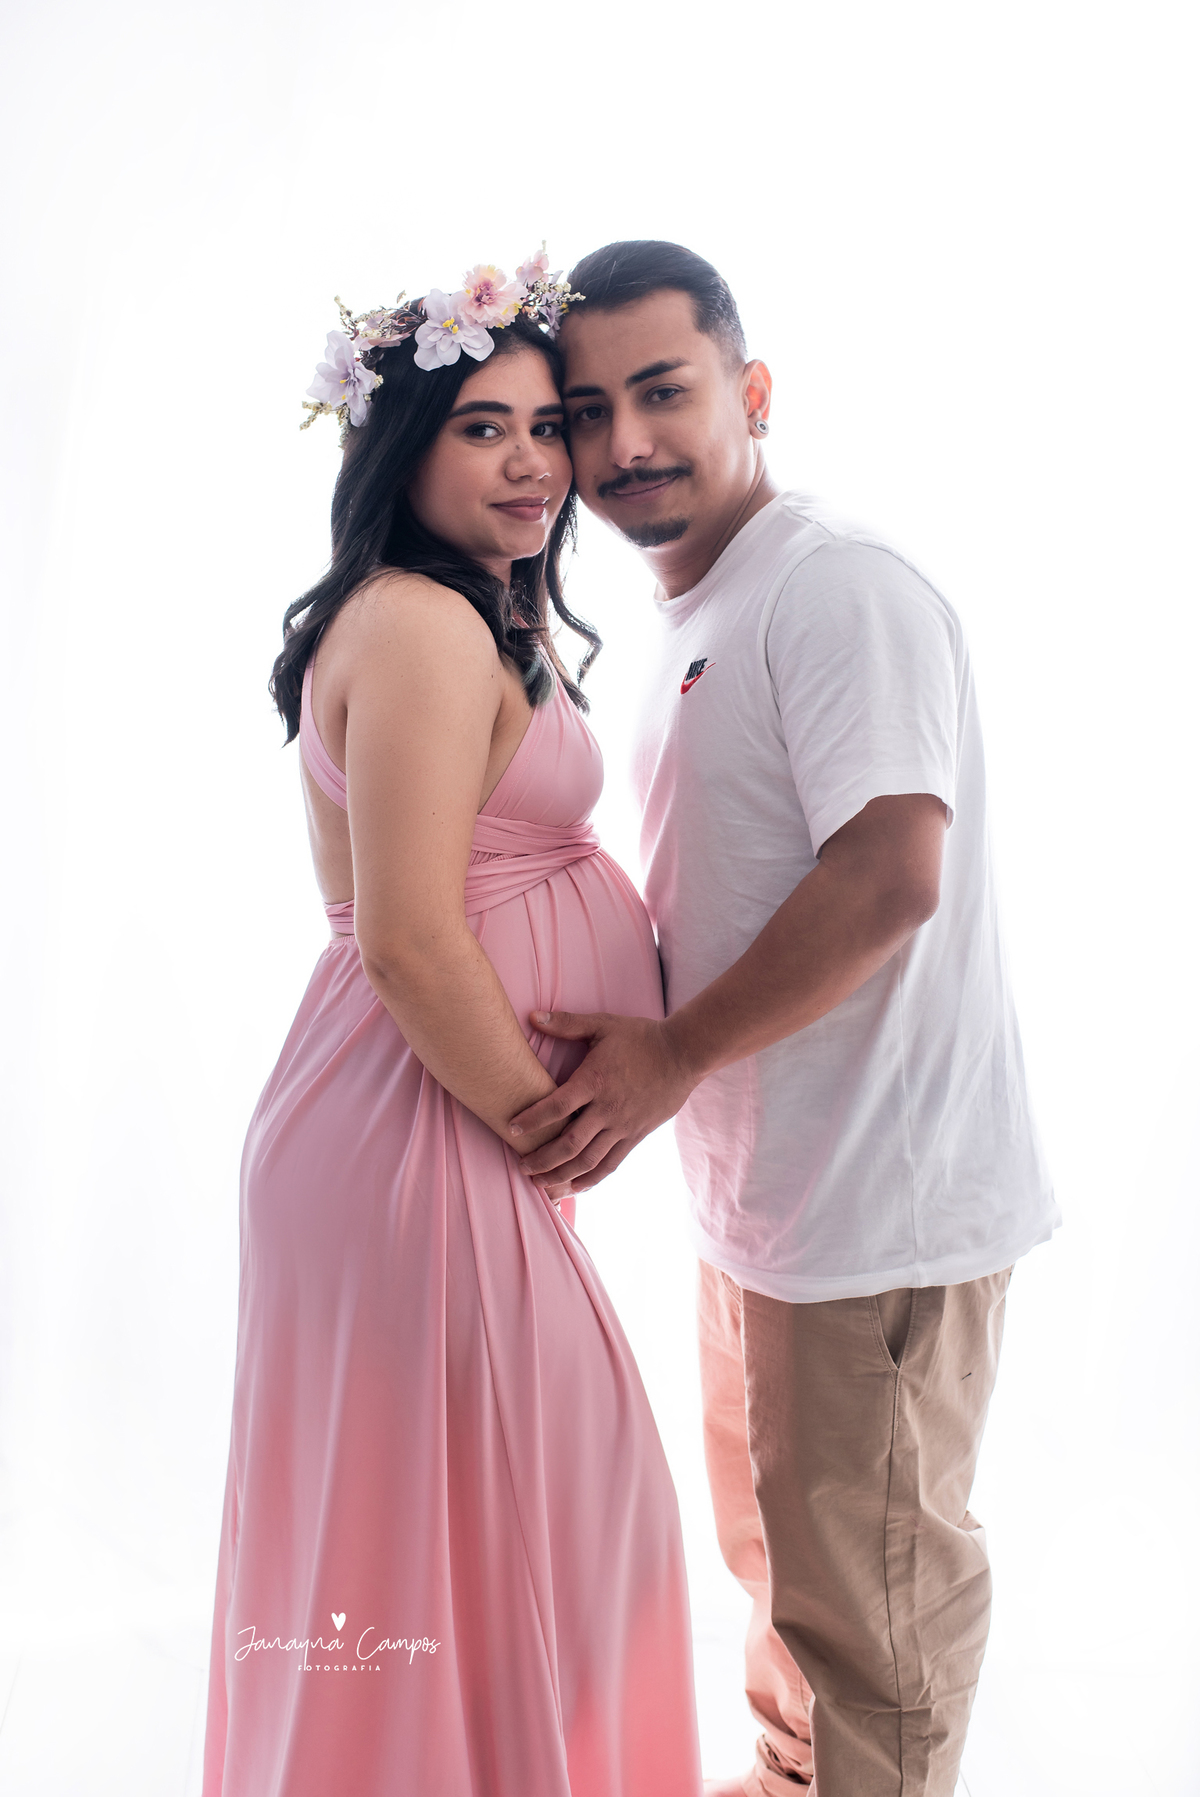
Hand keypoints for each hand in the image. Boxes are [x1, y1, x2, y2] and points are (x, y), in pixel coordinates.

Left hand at [508, 1011, 698, 1192]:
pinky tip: (575, 1187)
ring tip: (541, 1183)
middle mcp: (607, 1109)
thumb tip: (532, 1016)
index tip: (511, 1128)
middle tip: (521, 1167)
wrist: (683, 1054)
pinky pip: (611, 1164)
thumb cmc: (640, 1037)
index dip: (532, 1120)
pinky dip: (591, 1179)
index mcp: (594, 1081)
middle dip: (542, 1160)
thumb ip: (566, 1023)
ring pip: (588, 1160)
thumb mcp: (603, 1024)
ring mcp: (623, 1126)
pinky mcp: (636, 1136)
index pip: (557, 1107)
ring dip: (562, 1176)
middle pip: (569, 1144)